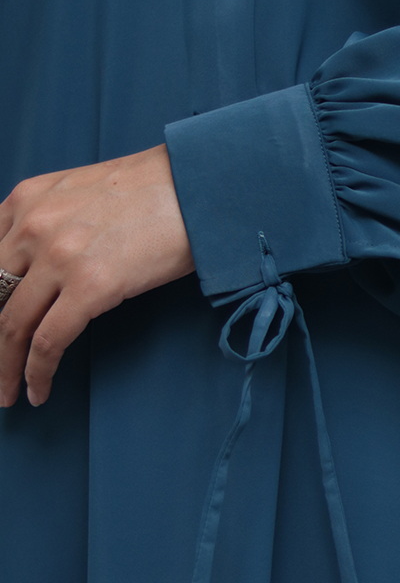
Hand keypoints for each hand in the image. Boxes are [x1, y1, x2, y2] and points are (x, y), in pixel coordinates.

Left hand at [0, 144, 194, 406]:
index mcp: (25, 200)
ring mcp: (59, 257)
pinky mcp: (90, 286)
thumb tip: (36, 267)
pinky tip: (38, 392)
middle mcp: (32, 225)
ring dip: (4, 367)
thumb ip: (48, 222)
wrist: (197, 188)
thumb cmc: (152, 191)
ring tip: (5, 394)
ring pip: (10, 326)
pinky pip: (47, 342)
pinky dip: (36, 373)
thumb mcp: (79, 192)